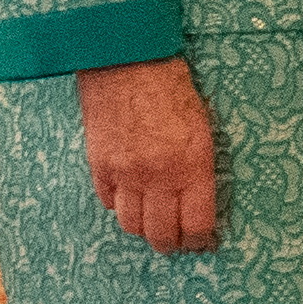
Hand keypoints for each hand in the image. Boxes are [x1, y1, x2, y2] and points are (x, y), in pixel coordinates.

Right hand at [81, 55, 217, 250]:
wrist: (128, 60)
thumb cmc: (172, 87)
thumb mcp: (202, 126)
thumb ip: (198, 167)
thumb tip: (197, 199)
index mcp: (192, 166)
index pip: (196, 224)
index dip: (199, 240)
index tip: (201, 241)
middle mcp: (158, 176)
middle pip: (161, 233)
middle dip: (170, 243)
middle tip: (175, 242)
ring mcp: (125, 173)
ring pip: (131, 224)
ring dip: (143, 229)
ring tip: (151, 225)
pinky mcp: (100, 165)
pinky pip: (108, 202)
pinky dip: (119, 205)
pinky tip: (128, 197)